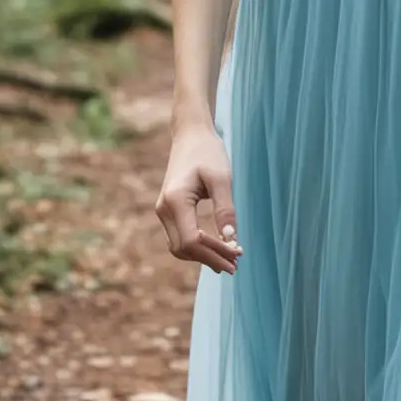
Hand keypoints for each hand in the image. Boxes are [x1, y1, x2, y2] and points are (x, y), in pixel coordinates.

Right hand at [154, 122, 242, 275]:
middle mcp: (164, 209)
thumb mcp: (222, 178)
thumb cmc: (208, 152)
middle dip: (209, 259)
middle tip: (236, 265)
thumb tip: (231, 241)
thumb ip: (225, 210)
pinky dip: (196, 247)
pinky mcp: (168, 211)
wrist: (190, 135)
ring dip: (202, 256)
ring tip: (228, 260)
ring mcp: (163, 211)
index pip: (192, 240)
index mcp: (176, 200)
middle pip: (184, 249)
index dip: (215, 253)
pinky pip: (179, 238)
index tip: (237, 256)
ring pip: (179, 247)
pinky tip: (216, 248)